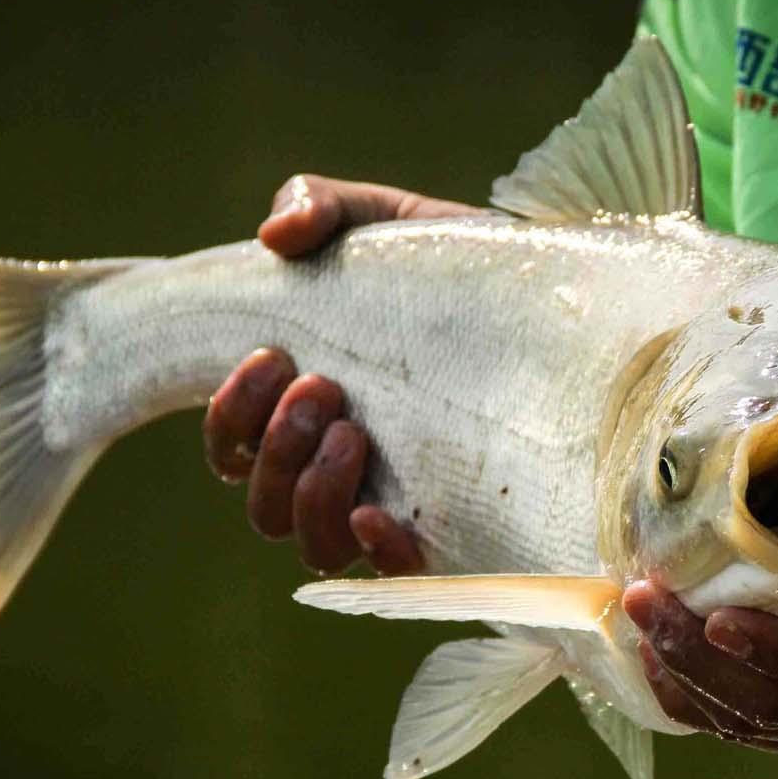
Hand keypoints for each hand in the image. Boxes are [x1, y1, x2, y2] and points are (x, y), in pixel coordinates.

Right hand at [203, 174, 478, 574]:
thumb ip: (320, 207)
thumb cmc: (449, 265)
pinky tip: (381, 512)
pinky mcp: (448, 527)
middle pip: (263, 505)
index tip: (269, 357)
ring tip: (355, 433)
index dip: (230, 416)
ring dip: (313, 495)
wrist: (546, 295)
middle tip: (323, 386)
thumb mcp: (385, 220)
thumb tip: (277, 236)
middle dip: (274, 447)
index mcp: (302, 406)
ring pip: (312, 546)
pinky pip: (391, 571)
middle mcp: (335, 467)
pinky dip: (374, 551)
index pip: (231, 448)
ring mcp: (390, 500)